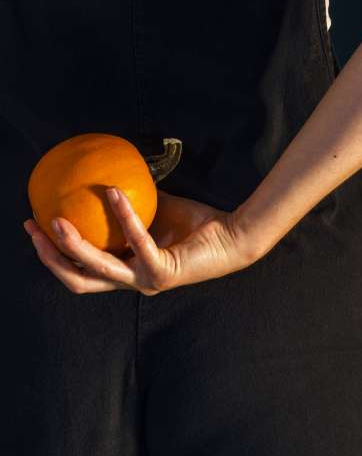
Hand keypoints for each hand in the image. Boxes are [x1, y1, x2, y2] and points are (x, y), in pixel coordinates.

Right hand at [23, 187, 257, 294]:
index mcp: (128, 270)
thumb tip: (101, 175)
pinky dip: (124, 216)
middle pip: (80, 279)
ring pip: (99, 269)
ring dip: (75, 245)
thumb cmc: (196, 225)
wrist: (232, 236)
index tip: (35, 227)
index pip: (82, 269)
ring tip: (57, 219)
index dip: (55, 254)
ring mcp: (147, 281)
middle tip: (35, 230)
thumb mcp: (154, 210)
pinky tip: (112, 192)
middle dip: (52, 258)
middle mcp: (134, 280)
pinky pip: (137, 241)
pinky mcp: (163, 272)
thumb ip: (129, 202)